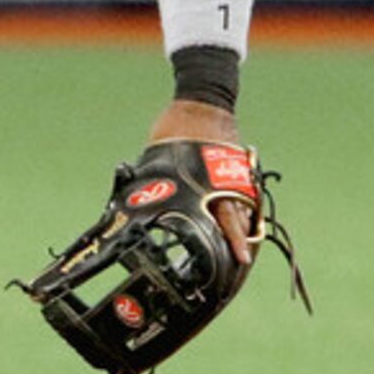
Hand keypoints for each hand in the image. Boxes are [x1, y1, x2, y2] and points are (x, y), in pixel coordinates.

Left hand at [145, 99, 256, 267]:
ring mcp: (235, 178)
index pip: (228, 218)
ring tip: (238, 259)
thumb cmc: (174, 131)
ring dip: (241, 234)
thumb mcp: (157, 159)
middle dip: (239, 245)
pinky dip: (240, 217)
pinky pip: (241, 201)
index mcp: (209, 181)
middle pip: (240, 222)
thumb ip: (149, 184)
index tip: (242, 259)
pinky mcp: (237, 174)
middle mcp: (228, 183)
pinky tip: (236, 233)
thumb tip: (129, 205)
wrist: (202, 104)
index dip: (235, 241)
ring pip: (243, 214)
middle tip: (237, 268)